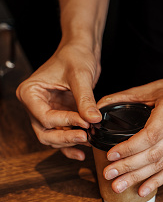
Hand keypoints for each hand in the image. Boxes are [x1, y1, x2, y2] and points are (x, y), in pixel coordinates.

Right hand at [16, 41, 101, 159]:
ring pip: (52, 137)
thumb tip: (93, 119)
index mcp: (30, 93)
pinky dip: (70, 144)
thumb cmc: (74, 55)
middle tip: (85, 136)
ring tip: (89, 140)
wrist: (81, 49)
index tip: (85, 122)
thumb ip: (85, 99)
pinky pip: (61, 135)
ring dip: (70, 142)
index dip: (66, 122)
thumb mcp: (80, 76)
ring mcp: (46, 111)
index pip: (45, 117)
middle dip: (65, 137)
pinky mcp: (59, 115)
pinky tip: (82, 151)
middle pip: (45, 133)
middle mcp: (35, 105)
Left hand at [97, 65, 162, 196]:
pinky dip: (156, 182)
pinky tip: (142, 191)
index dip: (129, 148)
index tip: (111, 154)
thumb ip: (125, 97)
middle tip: (109, 175)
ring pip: (161, 165)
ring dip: (138, 177)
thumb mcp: (151, 88)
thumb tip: (99, 108)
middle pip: (154, 154)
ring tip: (118, 186)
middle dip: (129, 167)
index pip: (150, 135)